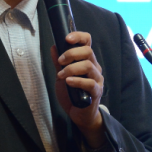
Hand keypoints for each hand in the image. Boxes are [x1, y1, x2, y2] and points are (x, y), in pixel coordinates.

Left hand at [51, 31, 106, 148]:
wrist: (79, 115)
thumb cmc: (72, 93)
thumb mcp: (61, 75)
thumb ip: (58, 62)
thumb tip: (54, 46)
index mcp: (87, 60)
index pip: (87, 42)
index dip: (78, 36)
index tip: (67, 38)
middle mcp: (94, 67)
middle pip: (88, 51)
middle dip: (71, 53)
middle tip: (60, 62)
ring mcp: (97, 79)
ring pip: (88, 65)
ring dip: (71, 68)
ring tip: (61, 75)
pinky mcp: (96, 92)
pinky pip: (89, 83)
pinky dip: (77, 81)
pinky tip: (68, 82)